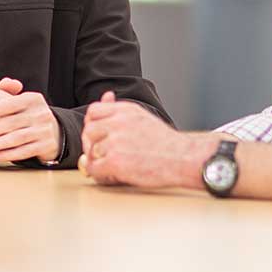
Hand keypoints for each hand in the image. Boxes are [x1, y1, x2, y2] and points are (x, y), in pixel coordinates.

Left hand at [0, 76, 61, 163]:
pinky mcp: (46, 146)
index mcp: (32, 99)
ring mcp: (45, 130)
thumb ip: (5, 95)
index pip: (9, 104)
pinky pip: (24, 151)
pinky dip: (7, 154)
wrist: (55, 133)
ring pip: (16, 138)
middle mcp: (40, 113)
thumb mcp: (21, 103)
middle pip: (10, 123)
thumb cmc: (30, 117)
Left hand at [79, 93, 207, 188]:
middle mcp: (118, 122)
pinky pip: (93, 169)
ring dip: (99, 162)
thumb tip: (106, 95)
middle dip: (92, 145)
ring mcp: (115, 142)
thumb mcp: (143, 117)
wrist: (183, 159)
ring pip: (90, 152)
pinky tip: (115, 175)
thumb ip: (120, 109)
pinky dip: (101, 175)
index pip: (93, 111)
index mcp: (125, 110)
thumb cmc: (166, 143)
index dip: (93, 125)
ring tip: (115, 166)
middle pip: (88, 132)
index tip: (100, 136)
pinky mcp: (115, 162)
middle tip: (105, 155)